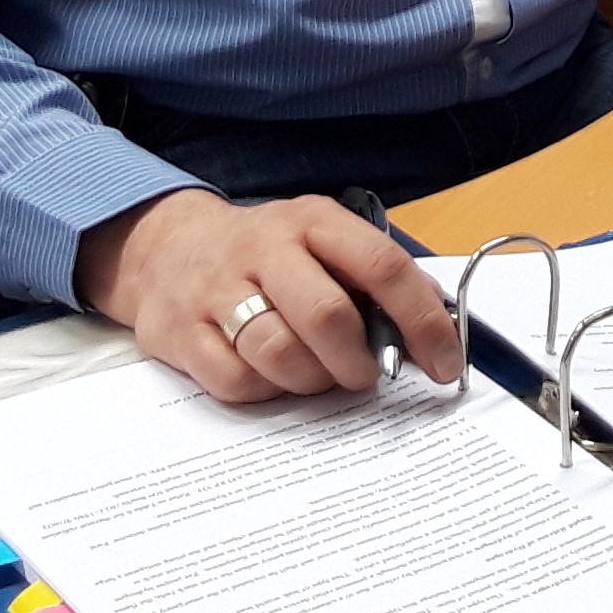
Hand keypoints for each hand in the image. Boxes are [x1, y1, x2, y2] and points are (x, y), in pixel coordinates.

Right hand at [74, 188, 464, 401]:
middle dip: (358, 361)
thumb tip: (439, 333)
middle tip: (365, 375)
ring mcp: (217, 291)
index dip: (422, 321)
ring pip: (279, 354)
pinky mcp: (181, 332)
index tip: (446, 364)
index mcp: (313, 221)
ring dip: (312, 380)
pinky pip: (236, 381)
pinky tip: (271, 376)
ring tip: (317, 374)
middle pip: (327, 316)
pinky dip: (265, 391)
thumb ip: (376, 281)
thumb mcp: (323, 242)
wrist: (166, 249)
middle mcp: (264, 249)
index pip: (382, 266)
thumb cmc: (267, 255)